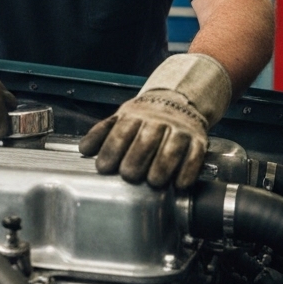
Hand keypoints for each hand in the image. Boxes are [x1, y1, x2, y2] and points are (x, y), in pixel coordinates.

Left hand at [79, 53, 231, 188]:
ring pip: (172, 147)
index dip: (111, 149)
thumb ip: (102, 134)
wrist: (178, 100)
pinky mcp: (198, 140)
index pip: (120, 132)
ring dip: (163, 166)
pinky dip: (188, 170)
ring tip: (154, 182)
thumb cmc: (144, 117)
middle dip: (136, 159)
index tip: (103, 167)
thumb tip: (84, 149)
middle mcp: (158, 121)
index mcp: (135, 115)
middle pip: (146, 140)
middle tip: (128, 175)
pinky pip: (195, 155)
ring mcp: (179, 130)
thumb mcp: (121, 118)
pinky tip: (180, 183)